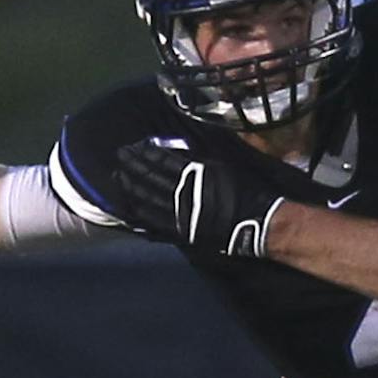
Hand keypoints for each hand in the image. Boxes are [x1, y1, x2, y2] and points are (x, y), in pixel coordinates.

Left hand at [114, 141, 289, 251]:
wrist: (257, 222)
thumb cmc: (243, 190)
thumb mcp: (220, 167)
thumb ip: (196, 161)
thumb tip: (176, 154)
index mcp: (193, 174)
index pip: (162, 161)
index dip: (145, 153)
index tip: (133, 146)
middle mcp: (182, 194)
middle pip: (150, 177)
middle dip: (133, 166)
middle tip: (120, 156)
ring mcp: (180, 214)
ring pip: (148, 198)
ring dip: (132, 186)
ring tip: (120, 177)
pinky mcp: (183, 231)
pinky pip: (156, 221)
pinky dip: (142, 213)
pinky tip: (132, 207)